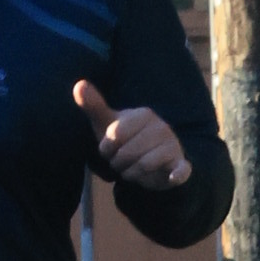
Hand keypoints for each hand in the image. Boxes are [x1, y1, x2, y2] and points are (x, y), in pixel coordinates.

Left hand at [74, 81, 190, 187]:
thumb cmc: (125, 139)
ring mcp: (172, 145)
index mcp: (144, 114)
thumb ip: (93, 105)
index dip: (106, 149)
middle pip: (126, 154)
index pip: (114, 136)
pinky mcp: (180, 164)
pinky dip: (177, 174)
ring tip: (134, 168)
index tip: (110, 149)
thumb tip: (78, 84)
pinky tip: (172, 175)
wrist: (150, 160)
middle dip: (118, 163)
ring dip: (131, 174)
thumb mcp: (106, 123)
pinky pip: (181, 170)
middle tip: (122, 161)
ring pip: (143, 166)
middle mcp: (161, 127)